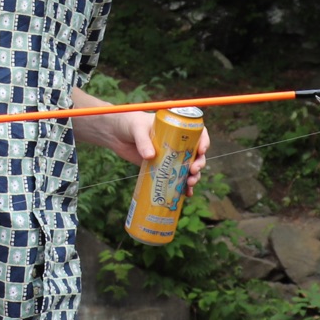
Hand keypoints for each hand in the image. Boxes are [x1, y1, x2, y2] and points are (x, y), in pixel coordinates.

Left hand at [80, 112, 209, 189]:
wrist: (114, 133)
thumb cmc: (129, 124)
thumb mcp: (137, 129)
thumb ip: (143, 141)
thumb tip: (149, 156)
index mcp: (176, 128)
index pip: (197, 133)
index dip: (204, 141)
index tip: (201, 150)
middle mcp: (177, 143)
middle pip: (196, 154)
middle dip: (199, 164)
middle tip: (193, 171)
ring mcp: (170, 156)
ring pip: (188, 168)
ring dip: (193, 177)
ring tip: (189, 184)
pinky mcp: (161, 168)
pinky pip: (176, 178)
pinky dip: (182, 187)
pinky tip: (185, 195)